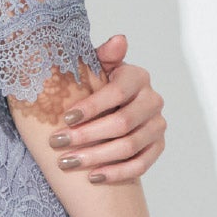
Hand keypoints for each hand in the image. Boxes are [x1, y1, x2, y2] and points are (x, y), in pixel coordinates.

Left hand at [50, 33, 167, 182]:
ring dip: (96, 157)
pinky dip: (116, 173)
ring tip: (67, 163)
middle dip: (86, 135)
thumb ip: (103, 56)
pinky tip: (93, 177)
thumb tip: (119, 40)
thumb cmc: (98, 85)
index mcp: (138, 77)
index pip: (117, 93)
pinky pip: (140, 165)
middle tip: (58, 143)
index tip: (65, 118)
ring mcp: (157, 125)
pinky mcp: (158, 147)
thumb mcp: (96, 67)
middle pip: (122, 123)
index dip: (91, 106)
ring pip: (129, 147)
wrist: (112, 106)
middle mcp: (153, 100)